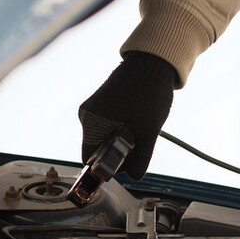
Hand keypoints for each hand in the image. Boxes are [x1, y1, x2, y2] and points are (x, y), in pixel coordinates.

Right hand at [77, 51, 175, 178]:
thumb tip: (134, 177)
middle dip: (117, 152)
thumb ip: (141, 158)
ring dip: (122, 140)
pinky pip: (108, 125)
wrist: (153, 61)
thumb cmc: (150, 94)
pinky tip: (137, 119)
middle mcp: (87, 115)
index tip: (126, 163)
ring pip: (104, 137)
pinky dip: (122, 129)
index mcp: (92, 123)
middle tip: (139, 142)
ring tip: (141, 126)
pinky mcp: (102, 102)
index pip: (89, 159)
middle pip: (97, 149)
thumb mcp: (148, 132)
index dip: (107, 167)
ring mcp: (93, 107)